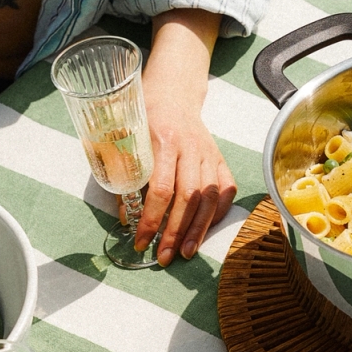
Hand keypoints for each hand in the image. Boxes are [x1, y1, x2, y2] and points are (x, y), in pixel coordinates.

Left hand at [136, 94, 237, 264]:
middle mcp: (191, 147)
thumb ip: (125, 179)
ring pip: (210, 197)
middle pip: (189, 197)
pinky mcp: (220, 158)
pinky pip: (225, 190)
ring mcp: (209, 153)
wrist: (173, 94)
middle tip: (164, 256)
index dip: (152, 219)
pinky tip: (204, 230)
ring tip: (185, 252)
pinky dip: (217, 213)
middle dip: (176, 231)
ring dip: (198, 229)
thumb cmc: (144, 118)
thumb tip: (126, 219)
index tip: (142, 241)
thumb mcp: (126, 141)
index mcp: (164, 141)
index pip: (161, 189)